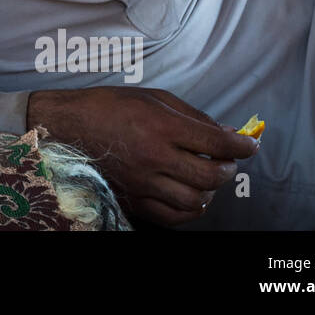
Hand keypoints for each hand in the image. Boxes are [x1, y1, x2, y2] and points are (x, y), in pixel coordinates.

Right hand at [26, 86, 258, 226]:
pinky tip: (190, 194)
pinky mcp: (134, 200)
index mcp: (160, 126)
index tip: (250, 145)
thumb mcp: (152, 97)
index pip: (217, 142)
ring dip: (211, 189)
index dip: (243, 145)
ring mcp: (144, 183)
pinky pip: (174, 217)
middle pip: (211, 174)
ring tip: (207, 176)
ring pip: (196, 199)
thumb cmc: (106, 106)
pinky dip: (191, 209)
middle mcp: (155, 157)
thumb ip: (192, 116)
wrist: (64, 128)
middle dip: (228, 167)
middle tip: (227, 159)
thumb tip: (227, 132)